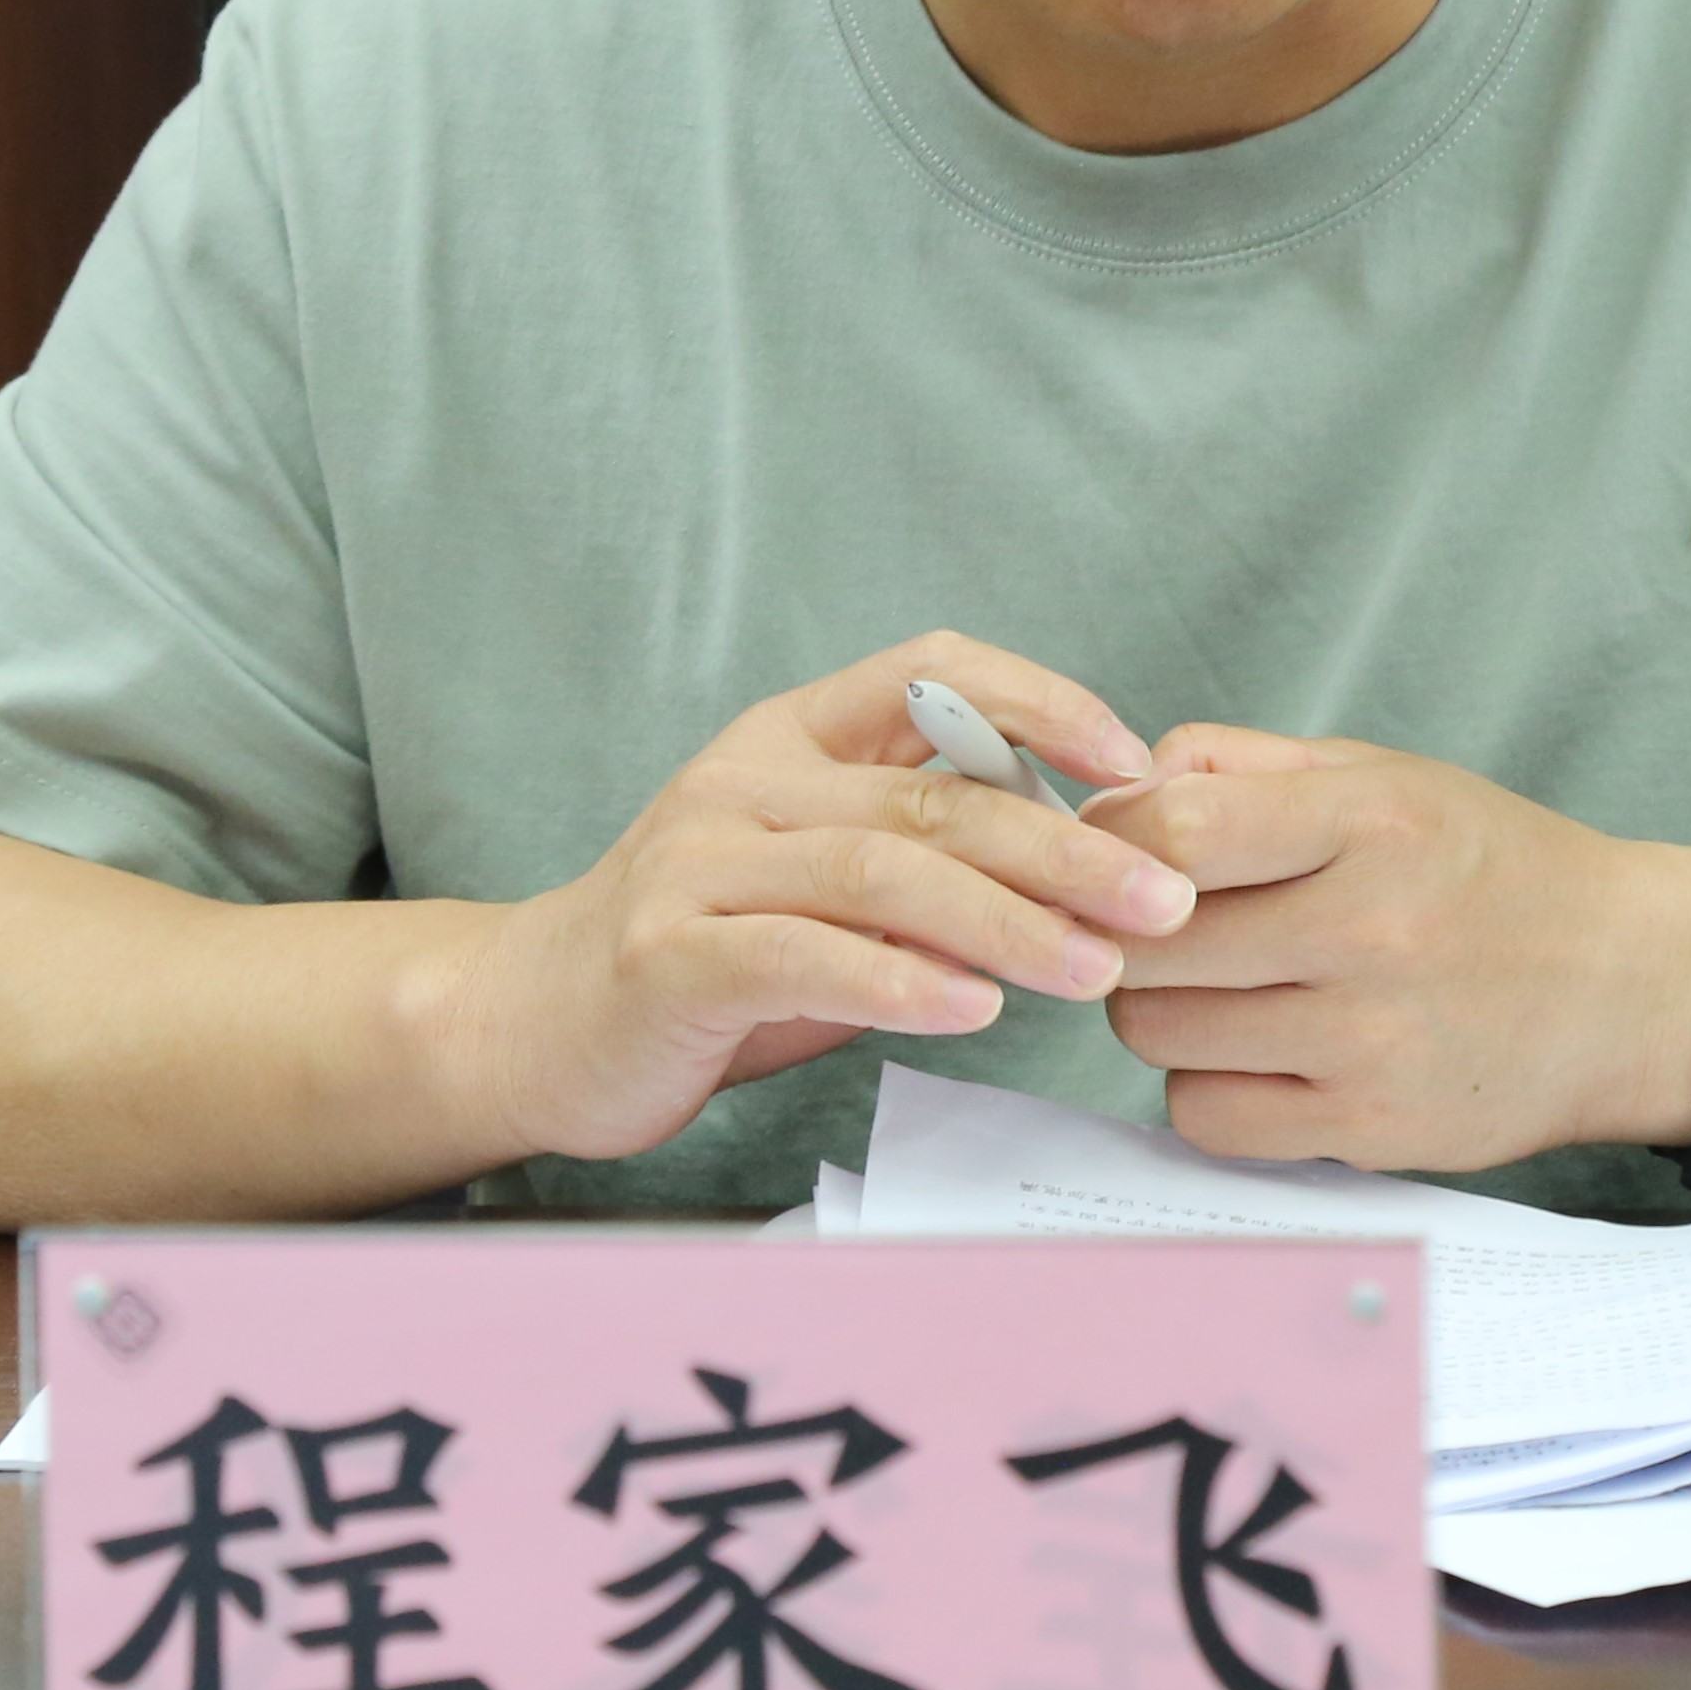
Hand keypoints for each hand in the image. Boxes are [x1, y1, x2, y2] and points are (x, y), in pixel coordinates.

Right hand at [450, 636, 1193, 1166]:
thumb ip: (928, 866)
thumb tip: (1088, 869)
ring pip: (879, 870)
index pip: (930, 668)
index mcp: (791, 737)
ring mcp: (697, 862)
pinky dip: (897, 981)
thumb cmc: (706, 954)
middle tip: (1163, 901)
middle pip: (931, 793)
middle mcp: (744, 779)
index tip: (1134, 762)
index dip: (1040, 700)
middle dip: (1064, 848)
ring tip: (1093, 966)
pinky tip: (973, 1007)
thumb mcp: (824, 886)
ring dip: (1004, 921)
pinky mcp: (667, 956)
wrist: (527, 1021)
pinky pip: (801, 956)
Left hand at [1084, 729, 1690, 1169]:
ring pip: (1158, 1032)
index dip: (1115, 843)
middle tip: (1167, 927)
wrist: (1627, 986)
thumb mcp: (1384, 776)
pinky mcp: (1372, 1131)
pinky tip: (1257, 1055)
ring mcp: (1371, 1042)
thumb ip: (1242, 765)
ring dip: (1166, 1008)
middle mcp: (1372, 931)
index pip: (1174, 832)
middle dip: (1129, 931)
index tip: (1126, 854)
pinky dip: (1207, 1087)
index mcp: (1373, 822)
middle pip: (1145, 943)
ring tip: (1225, 987)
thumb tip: (1116, 794)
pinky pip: (1206, 1117)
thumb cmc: (1495, 872)